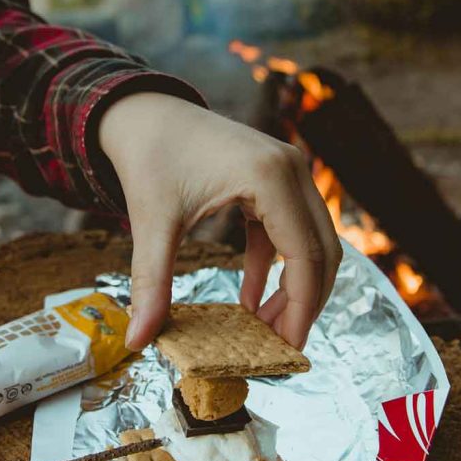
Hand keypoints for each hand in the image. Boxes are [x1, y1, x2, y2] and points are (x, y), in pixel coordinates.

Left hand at [99, 93, 340, 350]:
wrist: (142, 111)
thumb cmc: (149, 157)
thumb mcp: (152, 223)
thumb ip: (151, 283)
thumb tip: (138, 340)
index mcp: (270, 177)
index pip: (306, 256)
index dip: (301, 308)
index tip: (287, 349)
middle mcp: (292, 170)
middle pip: (322, 251)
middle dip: (305, 303)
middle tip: (280, 347)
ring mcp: (289, 171)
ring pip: (312, 242)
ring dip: (294, 287)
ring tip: (264, 328)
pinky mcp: (275, 179)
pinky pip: (288, 232)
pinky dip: (274, 266)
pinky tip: (250, 300)